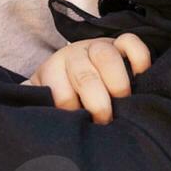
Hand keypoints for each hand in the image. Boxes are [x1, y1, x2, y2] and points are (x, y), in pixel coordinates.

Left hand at [23, 34, 150, 124]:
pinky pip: (131, 41)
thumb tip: (29, 123)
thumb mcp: (42, 101)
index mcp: (51, 71)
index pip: (61, 93)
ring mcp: (96, 46)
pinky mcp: (118, 43)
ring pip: (106, 55)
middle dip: (98, 105)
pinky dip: (139, 58)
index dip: (74, 114)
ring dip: (117, 84)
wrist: (71, 68)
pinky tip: (140, 78)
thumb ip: (35, 109)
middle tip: (105, 123)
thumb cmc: (57, 94)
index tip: (82, 129)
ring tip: (123, 105)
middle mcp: (72, 55)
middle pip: (84, 76)